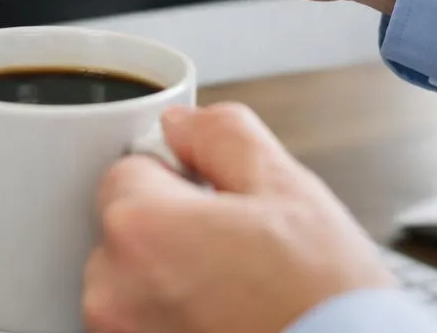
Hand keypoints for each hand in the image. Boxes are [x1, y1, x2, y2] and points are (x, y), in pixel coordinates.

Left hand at [85, 103, 393, 332]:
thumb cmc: (324, 303)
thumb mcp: (287, 189)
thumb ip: (222, 135)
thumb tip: (181, 124)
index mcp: (139, 227)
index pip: (129, 170)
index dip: (181, 181)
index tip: (219, 208)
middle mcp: (112, 290)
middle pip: (126, 230)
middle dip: (173, 233)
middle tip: (237, 257)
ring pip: (133, 283)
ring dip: (170, 283)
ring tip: (236, 298)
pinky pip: (145, 323)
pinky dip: (173, 322)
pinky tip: (224, 324)